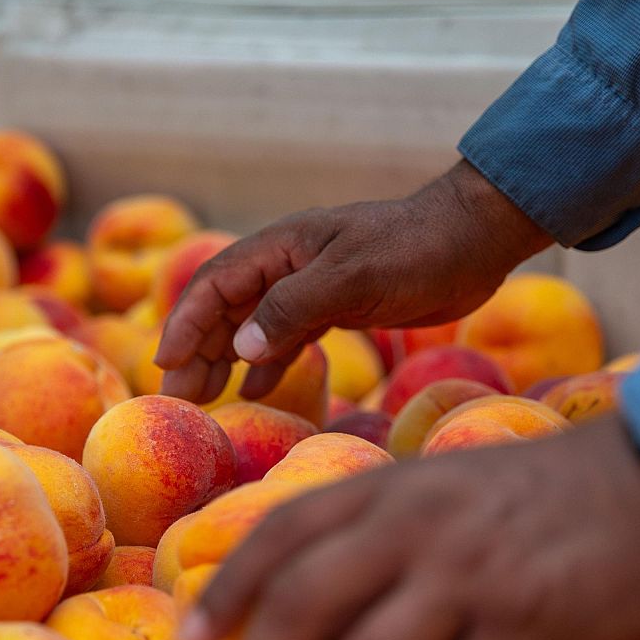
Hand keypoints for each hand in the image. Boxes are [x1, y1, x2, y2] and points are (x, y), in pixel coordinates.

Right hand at [153, 160, 551, 402]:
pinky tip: (255, 388)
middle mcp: (288, 264)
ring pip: (253, 325)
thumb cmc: (416, 250)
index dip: (186, 323)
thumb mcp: (353, 277)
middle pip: (226, 308)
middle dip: (197, 351)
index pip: (215, 284)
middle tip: (177, 396)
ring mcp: (312, 285)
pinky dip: (268, 362)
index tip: (166, 363)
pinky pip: (287, 336)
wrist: (473, 241)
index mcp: (282, 247)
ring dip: (226, 360)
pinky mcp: (338, 305)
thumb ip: (294, 309)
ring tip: (203, 399)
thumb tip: (240, 348)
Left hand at [177, 415, 639, 639]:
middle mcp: (415, 525)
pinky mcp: (528, 622)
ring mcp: (470, 574)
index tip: (193, 638)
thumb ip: (381, 528)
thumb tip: (312, 599)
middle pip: (302, 606)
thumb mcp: (444, 486)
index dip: (226, 587)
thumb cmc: (543, 494)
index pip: (281, 533)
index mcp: (390, 487)